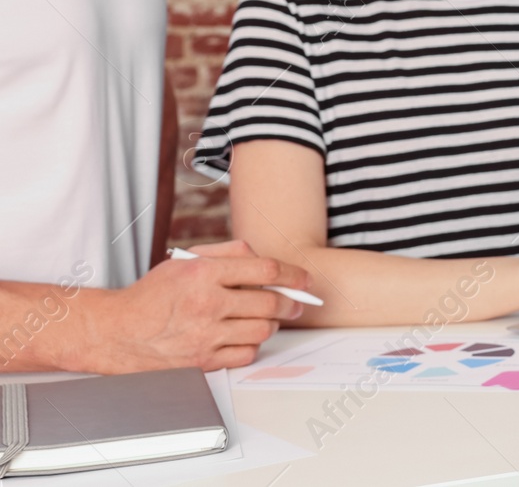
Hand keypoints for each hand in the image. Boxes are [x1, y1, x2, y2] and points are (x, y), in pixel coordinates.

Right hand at [89, 240, 310, 371]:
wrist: (116, 332)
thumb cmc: (152, 295)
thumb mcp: (185, 261)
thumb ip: (226, 253)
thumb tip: (261, 257)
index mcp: (203, 274)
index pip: (265, 271)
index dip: (293, 275)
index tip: (304, 280)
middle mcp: (207, 304)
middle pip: (270, 303)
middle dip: (290, 303)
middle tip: (296, 304)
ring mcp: (205, 335)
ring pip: (262, 330)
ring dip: (271, 324)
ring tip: (265, 319)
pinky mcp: (202, 361)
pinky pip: (246, 354)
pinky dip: (252, 346)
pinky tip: (244, 337)